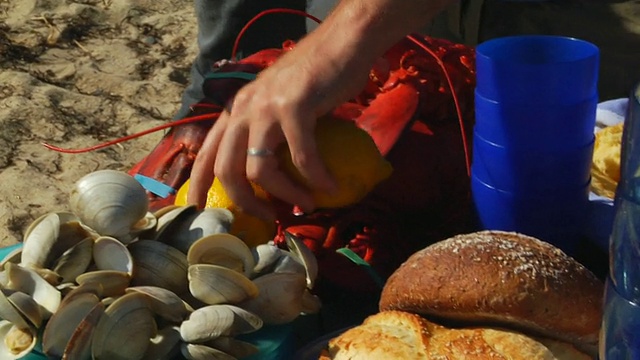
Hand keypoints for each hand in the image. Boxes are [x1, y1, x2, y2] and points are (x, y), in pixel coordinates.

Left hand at [187, 35, 369, 219]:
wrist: (341, 44)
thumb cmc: (313, 77)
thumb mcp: (277, 104)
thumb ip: (268, 133)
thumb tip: (276, 177)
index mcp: (236, 111)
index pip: (205, 154)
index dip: (197, 186)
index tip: (199, 212)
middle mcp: (243, 110)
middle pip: (226, 170)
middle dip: (245, 202)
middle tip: (267, 216)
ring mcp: (266, 108)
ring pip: (259, 169)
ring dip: (284, 195)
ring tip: (306, 204)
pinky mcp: (294, 107)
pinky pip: (301, 157)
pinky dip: (315, 177)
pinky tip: (330, 186)